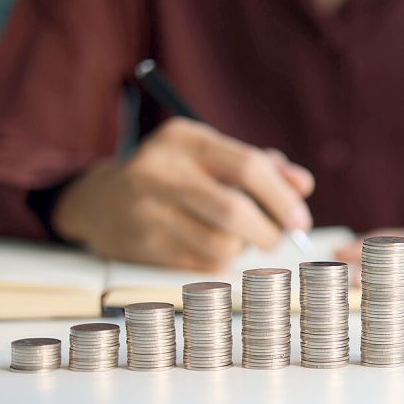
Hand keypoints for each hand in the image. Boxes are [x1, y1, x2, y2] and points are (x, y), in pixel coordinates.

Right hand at [53, 117, 314, 269]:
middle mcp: (160, 171)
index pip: (247, 166)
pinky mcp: (143, 246)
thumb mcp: (213, 155)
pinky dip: (222, 262)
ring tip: (240, 239)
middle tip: (278, 238)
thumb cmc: (176, 175)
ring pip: (221, 244)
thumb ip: (263, 166)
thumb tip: (303, 186)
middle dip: (269, 231)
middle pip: (234, 210)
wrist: (100, 201)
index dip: (281, 197)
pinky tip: (213, 249)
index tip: (301, 220)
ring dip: (244, 249)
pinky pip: (204, 265)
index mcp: (184, 138)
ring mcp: (148, 210)